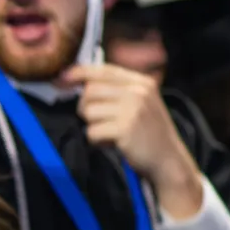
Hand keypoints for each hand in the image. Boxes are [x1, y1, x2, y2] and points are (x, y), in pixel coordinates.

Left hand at [64, 63, 204, 215]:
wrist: (168, 160)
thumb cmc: (147, 132)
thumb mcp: (139, 103)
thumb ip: (115, 90)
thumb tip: (75, 80)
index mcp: (141, 82)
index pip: (103, 70)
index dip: (79, 73)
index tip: (61, 78)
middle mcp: (138, 92)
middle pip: (90, 91)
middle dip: (85, 107)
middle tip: (98, 121)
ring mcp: (133, 109)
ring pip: (88, 111)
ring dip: (93, 125)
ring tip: (110, 133)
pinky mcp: (125, 128)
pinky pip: (92, 131)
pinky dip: (96, 140)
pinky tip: (111, 143)